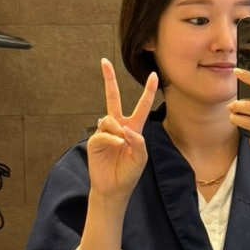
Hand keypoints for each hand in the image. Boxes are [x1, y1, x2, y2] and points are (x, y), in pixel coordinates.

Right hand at [87, 59, 157, 198]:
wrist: (114, 188)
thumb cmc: (129, 173)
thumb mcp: (141, 158)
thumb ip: (138, 142)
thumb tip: (125, 129)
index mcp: (134, 127)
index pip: (142, 105)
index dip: (148, 90)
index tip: (154, 74)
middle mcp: (119, 126)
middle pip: (113, 98)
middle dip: (109, 79)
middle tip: (104, 61)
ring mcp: (106, 132)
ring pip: (110, 119)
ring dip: (117, 130)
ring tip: (121, 145)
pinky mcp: (95, 140)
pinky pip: (103, 132)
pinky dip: (111, 138)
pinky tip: (115, 145)